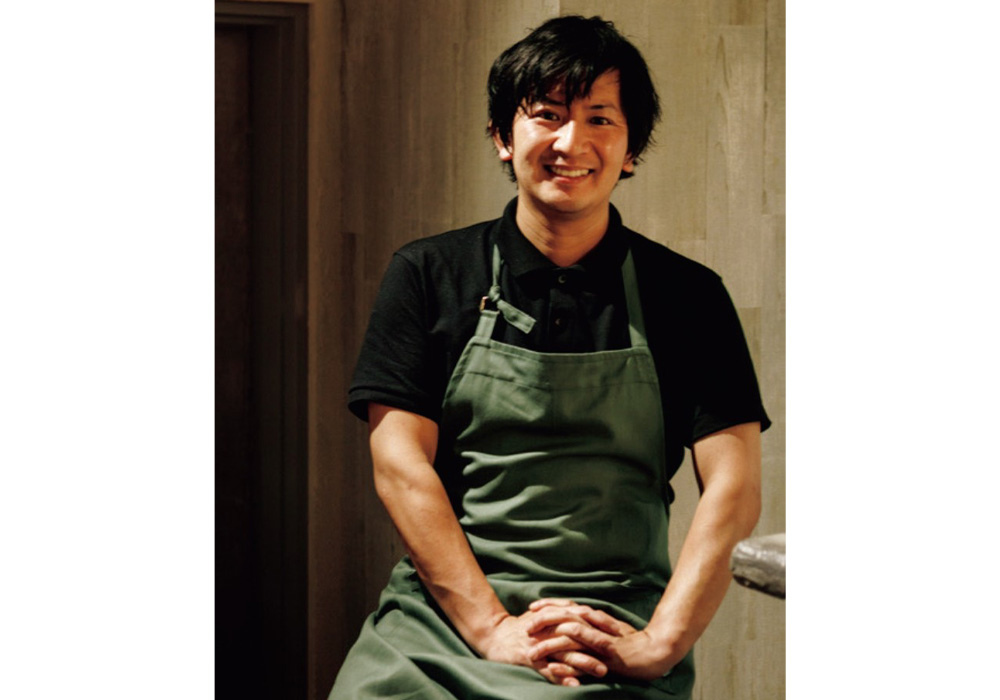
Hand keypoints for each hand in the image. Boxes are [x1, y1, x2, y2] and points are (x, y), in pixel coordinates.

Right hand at [476, 608, 608, 686]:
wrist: (494, 636)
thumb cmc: (521, 627)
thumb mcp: (541, 614)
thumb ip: (560, 610)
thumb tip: (581, 608)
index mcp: (552, 617)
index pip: (581, 618)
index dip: (600, 625)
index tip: (619, 633)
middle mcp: (548, 629)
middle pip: (577, 635)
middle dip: (597, 645)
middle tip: (616, 654)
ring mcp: (539, 644)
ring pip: (565, 653)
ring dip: (584, 662)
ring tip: (601, 672)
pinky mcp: (529, 659)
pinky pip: (547, 669)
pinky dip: (561, 676)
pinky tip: (574, 683)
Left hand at [526, 599, 680, 681]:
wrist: (655, 651)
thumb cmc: (630, 642)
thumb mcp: (609, 630)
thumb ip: (592, 623)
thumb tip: (574, 617)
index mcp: (594, 618)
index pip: (567, 607)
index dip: (548, 606)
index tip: (531, 607)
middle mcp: (596, 625)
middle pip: (564, 617)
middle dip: (543, 621)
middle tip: (525, 626)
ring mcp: (601, 640)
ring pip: (571, 637)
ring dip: (550, 643)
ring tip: (533, 649)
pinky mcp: (608, 654)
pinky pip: (587, 652)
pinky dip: (571, 652)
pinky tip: (556, 657)